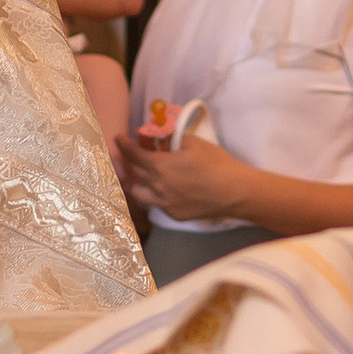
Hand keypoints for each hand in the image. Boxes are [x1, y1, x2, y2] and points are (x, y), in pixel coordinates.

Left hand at [114, 124, 249, 224]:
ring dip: (135, 183)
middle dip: (126, 162)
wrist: (234, 192)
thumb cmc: (216, 163)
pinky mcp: (175, 214)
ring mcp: (165, 204)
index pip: (133, 154)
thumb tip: (164, 140)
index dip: (123, 145)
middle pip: (133, 174)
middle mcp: (157, 187)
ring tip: (138, 177)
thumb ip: (173, 139)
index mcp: (160, 166)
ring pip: (139, 194)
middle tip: (126, 156)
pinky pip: (157, 204)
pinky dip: (154, 195)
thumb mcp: (194, 142)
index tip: (117, 138)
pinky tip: (162, 190)